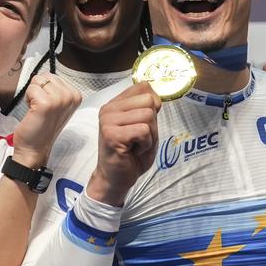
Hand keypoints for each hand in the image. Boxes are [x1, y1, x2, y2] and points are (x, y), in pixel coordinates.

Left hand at [11, 72, 81, 166]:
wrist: (35, 147)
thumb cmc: (43, 126)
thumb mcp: (57, 105)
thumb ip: (56, 89)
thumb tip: (45, 75)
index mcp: (75, 96)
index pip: (53, 76)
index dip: (45, 89)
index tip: (48, 105)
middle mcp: (70, 96)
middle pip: (45, 76)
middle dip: (38, 90)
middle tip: (41, 108)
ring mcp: (60, 100)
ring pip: (37, 81)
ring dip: (32, 95)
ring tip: (38, 110)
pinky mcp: (46, 104)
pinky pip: (30, 89)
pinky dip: (27, 99)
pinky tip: (33, 112)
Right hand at [86, 82, 160, 206]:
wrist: (116, 179)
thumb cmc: (131, 155)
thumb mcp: (144, 127)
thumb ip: (147, 110)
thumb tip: (157, 97)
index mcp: (116, 104)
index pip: (144, 86)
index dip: (153, 104)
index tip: (144, 123)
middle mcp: (109, 109)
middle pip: (149, 100)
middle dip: (153, 123)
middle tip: (140, 138)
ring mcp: (108, 120)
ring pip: (148, 115)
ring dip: (149, 135)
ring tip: (136, 145)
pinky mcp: (112, 134)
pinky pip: (144, 130)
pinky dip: (145, 144)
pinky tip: (133, 151)